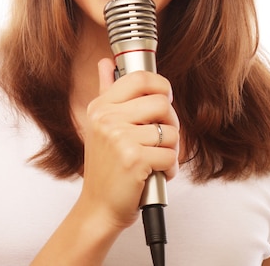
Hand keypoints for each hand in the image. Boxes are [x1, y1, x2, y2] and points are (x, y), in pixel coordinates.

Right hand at [79, 58, 178, 230]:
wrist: (99, 207)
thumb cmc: (105, 166)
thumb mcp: (100, 125)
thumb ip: (106, 90)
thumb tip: (106, 62)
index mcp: (101, 106)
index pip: (140, 78)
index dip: (161, 85)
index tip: (164, 98)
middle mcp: (107, 119)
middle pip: (162, 102)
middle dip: (170, 122)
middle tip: (161, 137)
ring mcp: (119, 138)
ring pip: (170, 131)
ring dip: (171, 149)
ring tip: (155, 159)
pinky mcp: (134, 159)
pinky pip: (170, 154)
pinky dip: (169, 168)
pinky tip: (155, 173)